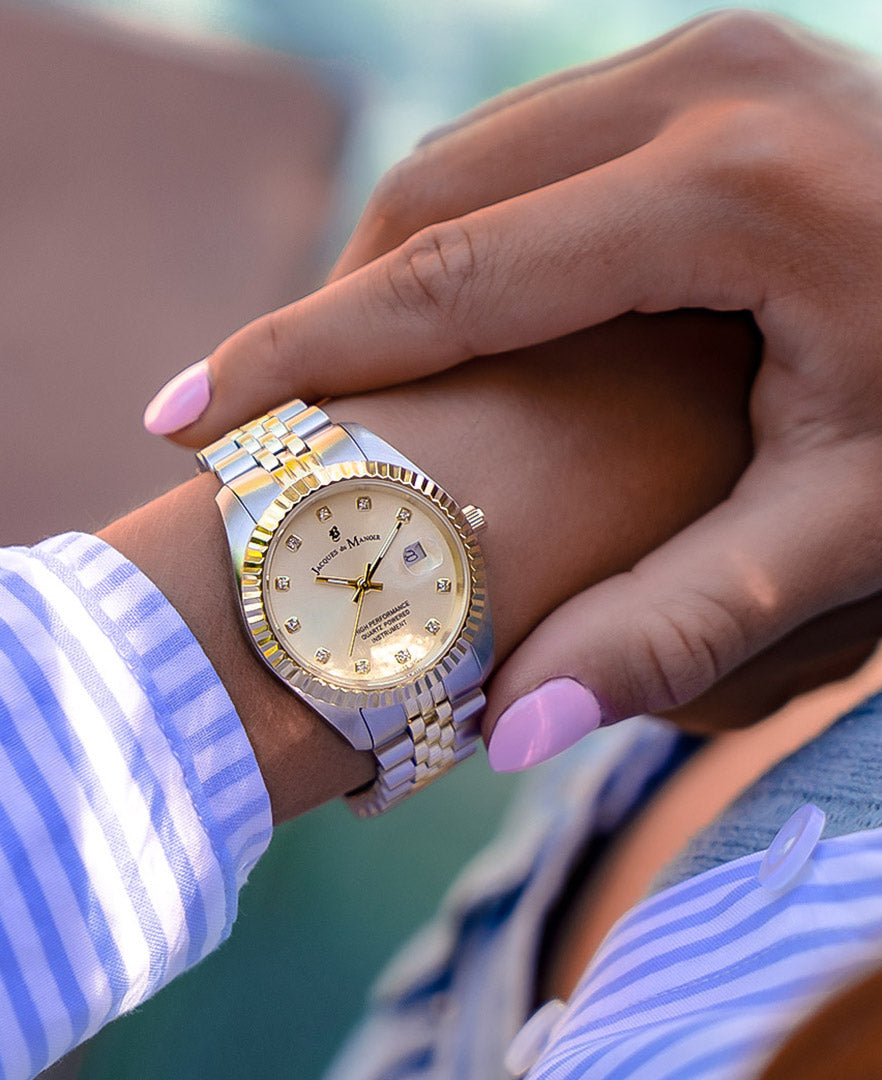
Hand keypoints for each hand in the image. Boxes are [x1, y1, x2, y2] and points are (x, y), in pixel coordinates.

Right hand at [150, 12, 881, 756]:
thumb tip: (509, 736)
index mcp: (733, 188)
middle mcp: (709, 81)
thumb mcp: (855, 525)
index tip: (186, 416)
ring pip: (476, 160)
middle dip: (331, 312)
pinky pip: (537, 147)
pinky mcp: (715, 72)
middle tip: (262, 424)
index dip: (303, 358)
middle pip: (439, 194)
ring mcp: (712, 56)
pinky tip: (449, 319)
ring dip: (391, 271)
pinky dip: (467, 234)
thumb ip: (685, 624)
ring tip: (341, 385)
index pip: (451, 277)